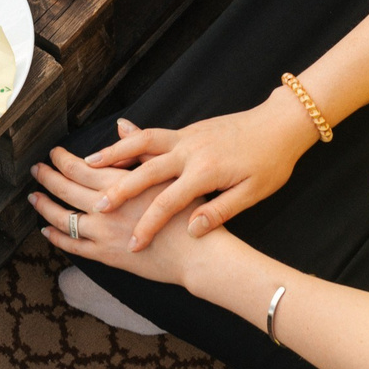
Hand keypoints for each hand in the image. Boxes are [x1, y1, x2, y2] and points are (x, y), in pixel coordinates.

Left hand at [31, 147, 235, 288]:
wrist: (198, 252)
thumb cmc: (187, 210)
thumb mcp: (165, 172)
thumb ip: (138, 151)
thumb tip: (122, 126)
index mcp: (119, 183)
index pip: (80, 168)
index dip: (62, 159)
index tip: (53, 153)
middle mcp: (106, 207)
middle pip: (66, 189)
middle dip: (48, 177)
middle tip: (36, 169)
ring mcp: (103, 233)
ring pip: (63, 219)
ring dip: (45, 206)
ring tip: (34, 197)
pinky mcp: (107, 256)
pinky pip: (74, 247)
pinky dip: (58, 238)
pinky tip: (48, 231)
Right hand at [83, 89, 317, 247]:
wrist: (281, 123)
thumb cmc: (271, 161)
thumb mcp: (252, 192)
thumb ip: (219, 210)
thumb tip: (193, 229)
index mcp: (206, 172)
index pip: (168, 203)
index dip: (148, 226)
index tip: (132, 245)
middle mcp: (189, 151)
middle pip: (145, 171)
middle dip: (117, 191)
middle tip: (95, 207)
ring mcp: (186, 137)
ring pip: (141, 144)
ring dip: (113, 153)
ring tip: (87, 163)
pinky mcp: (188, 129)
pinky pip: (152, 134)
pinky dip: (131, 139)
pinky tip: (116, 140)